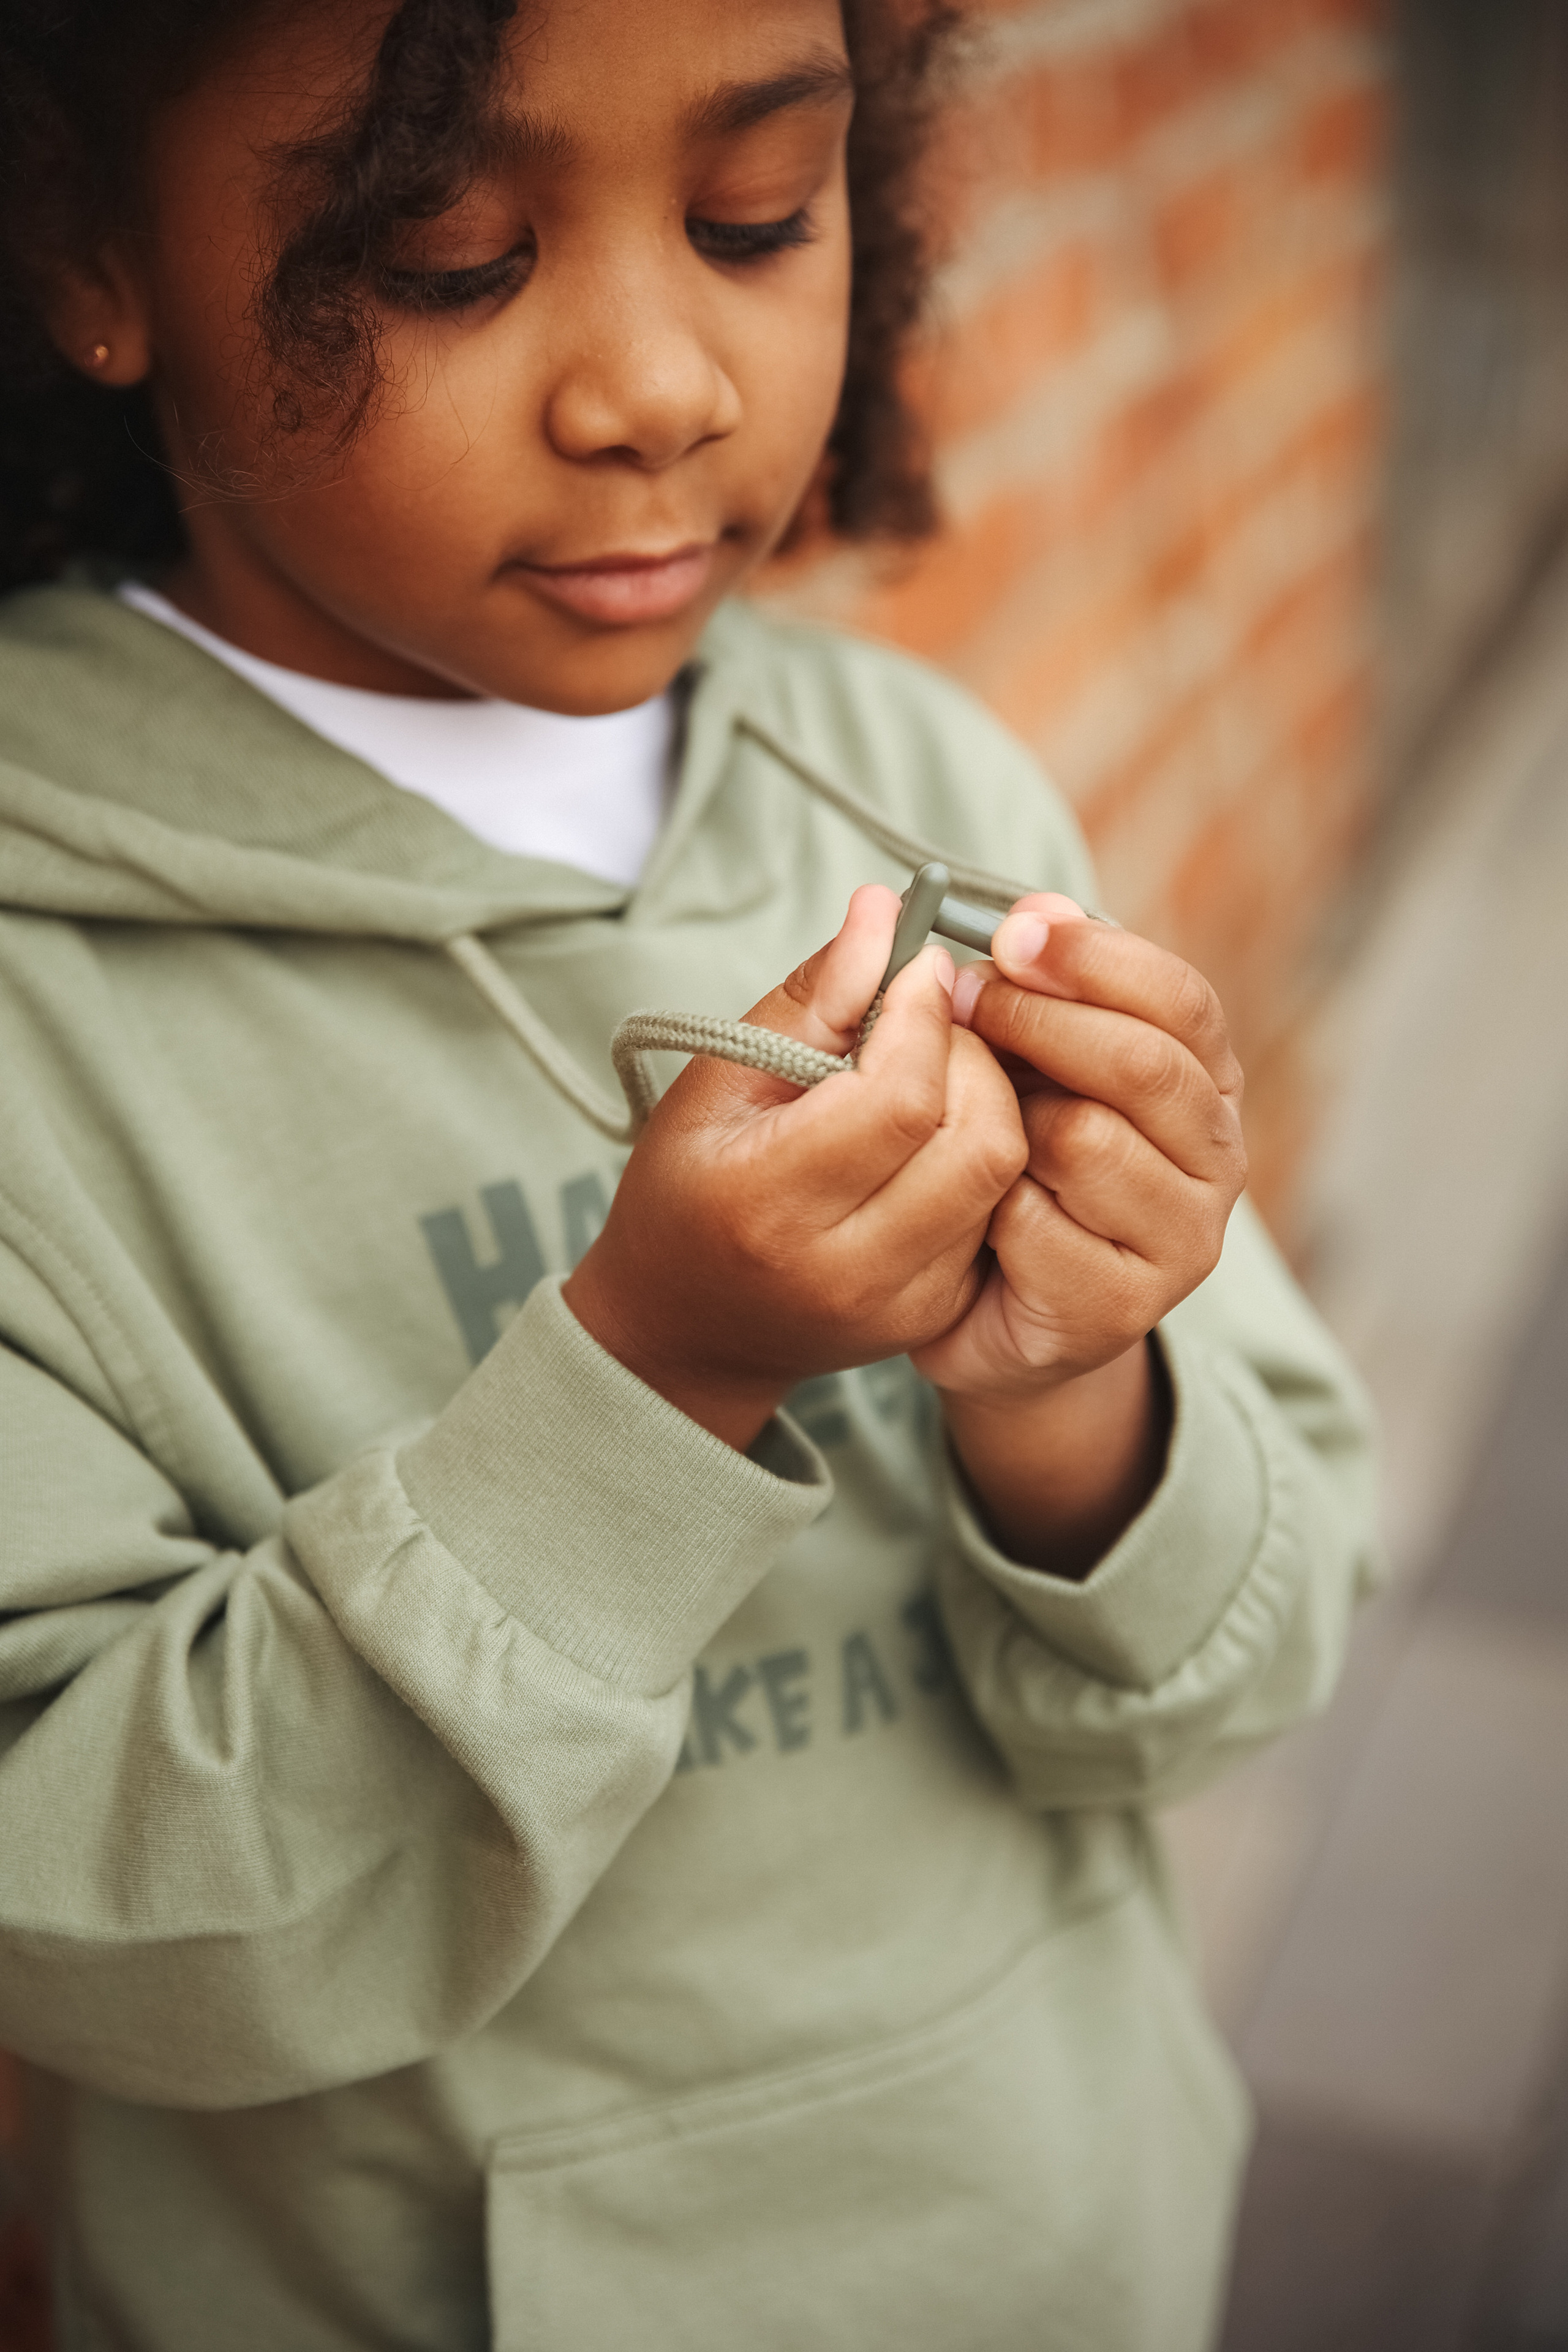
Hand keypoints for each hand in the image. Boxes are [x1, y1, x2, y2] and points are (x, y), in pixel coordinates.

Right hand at [564, 888, 1026, 1449]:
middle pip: (974, 1138)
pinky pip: (996, 1209)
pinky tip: (938, 1130)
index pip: (898, 1097)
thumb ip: (811, 999)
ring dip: (987, 1098)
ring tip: (935, 1068)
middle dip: (971, 1054)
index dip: (923, 1015)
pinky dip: (982, 1151)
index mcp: (767, 1202)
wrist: (687, 1328)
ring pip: (1000, 1172)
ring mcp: (900, 1302)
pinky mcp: (937, 1313)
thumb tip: (886, 910)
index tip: (916, 967)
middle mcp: (843, 1267)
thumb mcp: (721, 1080)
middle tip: (931, 1021)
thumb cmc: (690, 1185)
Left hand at [913, 896, 1246, 1573]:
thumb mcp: (1022, 1061)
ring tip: (968, 1121)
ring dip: (1009, 1122)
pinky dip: (988, 1208)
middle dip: (1041, 1021)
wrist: (988, 1308)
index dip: (1096, 956)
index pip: (1182, 1000)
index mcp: (1205, 1080)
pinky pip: (1039, 1226)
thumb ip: (1038, 985)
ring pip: (1088, 1142)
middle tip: (963, 1001)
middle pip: (1144, 1064)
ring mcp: (1183, 1239)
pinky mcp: (1125, 1308)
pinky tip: (974, 1211)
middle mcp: (1217, 1157)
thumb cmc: (1010, 1163)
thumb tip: (1040, 904)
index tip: (1012, 931)